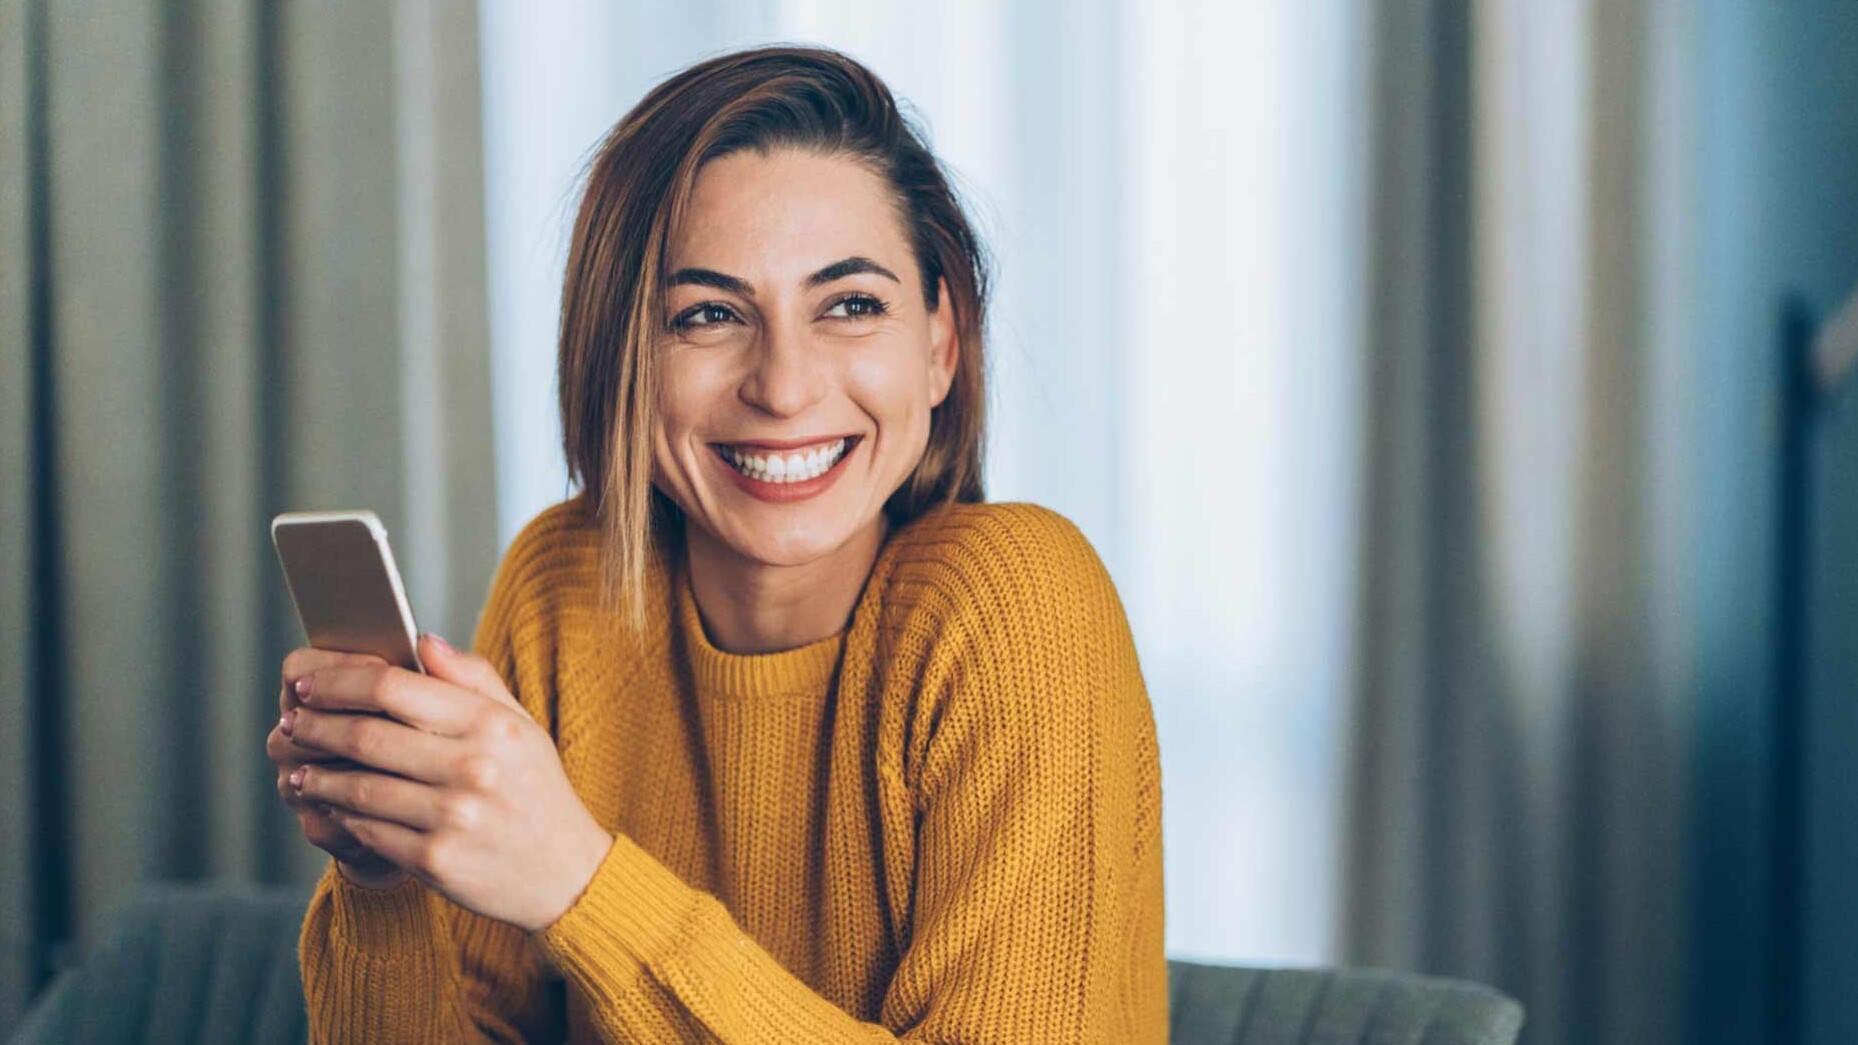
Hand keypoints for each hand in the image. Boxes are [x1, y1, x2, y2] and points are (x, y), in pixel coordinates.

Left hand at [280, 634, 613, 931]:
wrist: (566, 873)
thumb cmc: (537, 791)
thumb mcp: (521, 727)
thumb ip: (473, 678)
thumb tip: (422, 641)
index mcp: (491, 725)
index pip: (394, 688)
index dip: (339, 682)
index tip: (309, 683)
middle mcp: (472, 768)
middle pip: (365, 736)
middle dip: (316, 726)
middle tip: (293, 721)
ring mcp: (453, 818)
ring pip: (358, 788)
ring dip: (317, 775)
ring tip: (300, 767)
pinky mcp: (436, 861)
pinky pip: (368, 831)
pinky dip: (341, 815)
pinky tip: (332, 805)